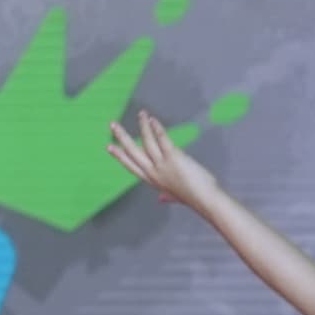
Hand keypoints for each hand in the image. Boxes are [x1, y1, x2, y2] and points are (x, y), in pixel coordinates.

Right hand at [105, 109, 228, 219]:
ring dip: (142, 126)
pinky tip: (153, 120)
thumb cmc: (193, 197)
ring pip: (147, 142)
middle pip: (133, 152)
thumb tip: (161, 199)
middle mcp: (153, 172)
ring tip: (141, 114)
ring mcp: (162, 165)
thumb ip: (166, 196)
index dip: (120, 155)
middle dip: (122, 137)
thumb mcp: (175, 196)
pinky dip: (156, 128)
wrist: (204, 199)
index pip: (131, 166)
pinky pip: (162, 139)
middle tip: (113, 125)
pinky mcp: (173, 157)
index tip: (109, 146)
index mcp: (152, 180)